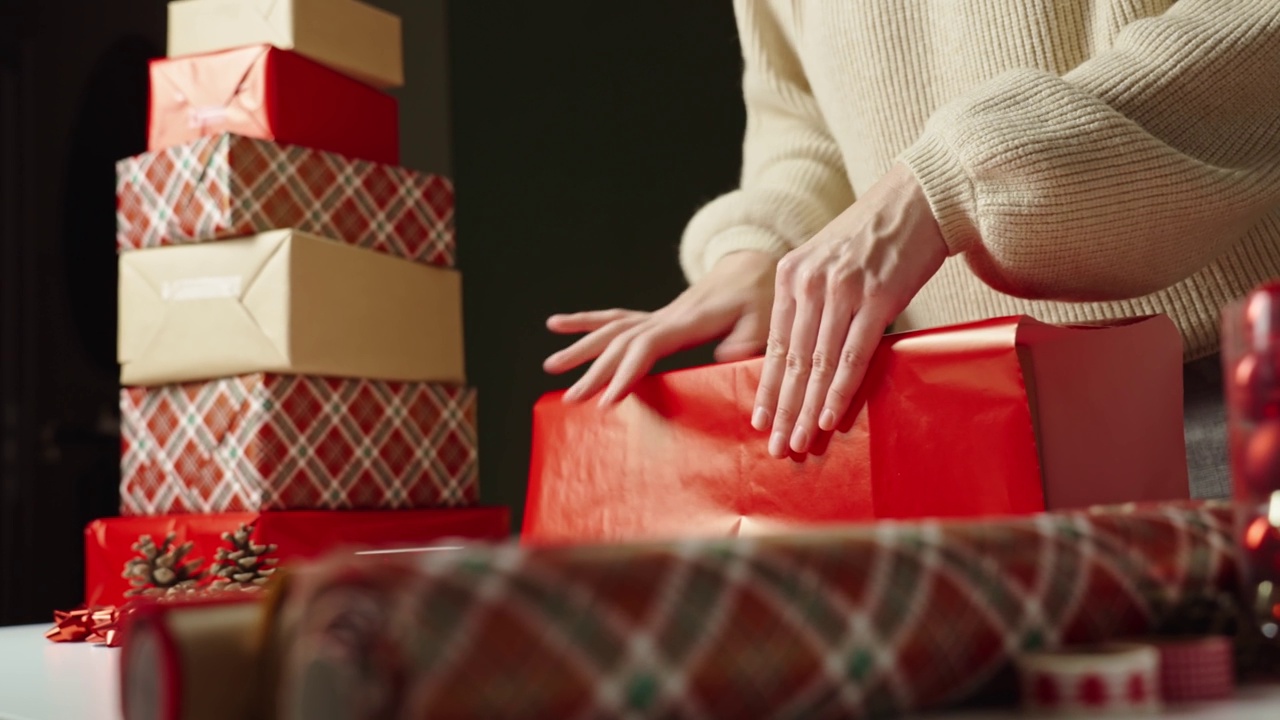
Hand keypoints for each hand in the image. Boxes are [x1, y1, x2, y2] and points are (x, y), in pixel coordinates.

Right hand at [544, 250, 777, 404]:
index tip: (608, 399)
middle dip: (595, 371)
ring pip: (611, 330)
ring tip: (551, 366)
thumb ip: (747, 341)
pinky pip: (615, 318)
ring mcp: (658, 314)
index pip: (649, 345)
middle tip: (572, 398)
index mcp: (689, 321)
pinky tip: (556, 324)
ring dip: (581, 348)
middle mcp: (666, 316)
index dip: (627, 371)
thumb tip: (724, 358)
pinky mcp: (656, 316)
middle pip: (621, 342)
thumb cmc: (761, 296)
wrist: (752, 264)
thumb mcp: (765, 320)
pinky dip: (585, 321)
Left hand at [753, 162, 947, 457]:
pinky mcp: (877, 297)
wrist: (918, 197)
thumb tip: (804, 353)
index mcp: (790, 274)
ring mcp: (842, 290)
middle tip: (776, 446)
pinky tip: (828, 416)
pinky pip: (853, 354)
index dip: (768, 388)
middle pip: (792, 360)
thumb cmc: (874, 234)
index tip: (761, 421)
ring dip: (806, 409)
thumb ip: (809, 298)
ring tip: (799, 442)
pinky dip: (839, 389)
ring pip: (818, 363)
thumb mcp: (826, 260)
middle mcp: (808, 282)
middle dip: (782, 409)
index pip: (776, 344)